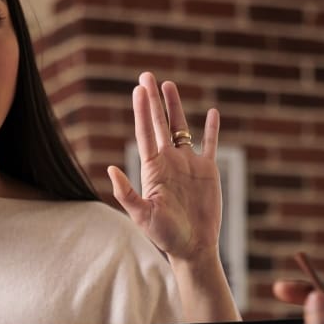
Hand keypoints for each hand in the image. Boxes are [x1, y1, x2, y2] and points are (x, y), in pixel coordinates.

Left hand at [108, 71, 221, 262]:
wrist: (193, 247)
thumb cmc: (165, 235)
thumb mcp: (142, 215)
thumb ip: (127, 193)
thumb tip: (111, 169)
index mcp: (153, 169)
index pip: (145, 133)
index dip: (141, 110)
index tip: (138, 90)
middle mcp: (169, 162)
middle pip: (159, 124)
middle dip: (153, 100)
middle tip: (146, 76)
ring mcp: (188, 164)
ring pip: (181, 129)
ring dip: (175, 108)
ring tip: (169, 86)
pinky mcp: (208, 171)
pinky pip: (210, 144)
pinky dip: (212, 129)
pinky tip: (212, 112)